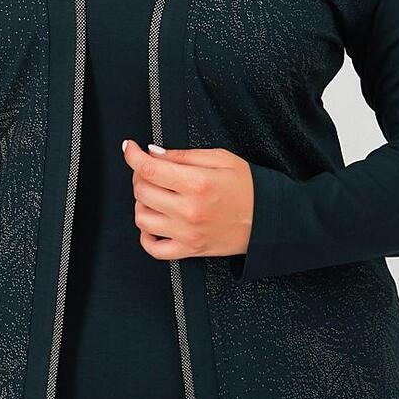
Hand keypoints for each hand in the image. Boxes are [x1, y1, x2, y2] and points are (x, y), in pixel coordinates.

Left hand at [121, 138, 253, 264]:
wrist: (269, 220)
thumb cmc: (249, 188)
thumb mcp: (221, 159)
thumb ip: (184, 156)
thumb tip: (153, 153)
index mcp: (198, 184)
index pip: (149, 169)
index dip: (133, 155)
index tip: (130, 148)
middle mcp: (189, 210)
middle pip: (142, 191)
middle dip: (140, 175)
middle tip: (152, 169)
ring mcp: (187, 233)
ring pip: (141, 217)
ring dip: (142, 202)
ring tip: (156, 194)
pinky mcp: (189, 250)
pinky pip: (153, 248)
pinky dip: (146, 234)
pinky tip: (155, 221)